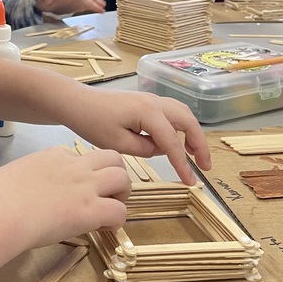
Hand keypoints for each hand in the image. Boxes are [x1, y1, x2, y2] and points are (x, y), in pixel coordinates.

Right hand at [0, 146, 130, 248]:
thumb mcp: (15, 174)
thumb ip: (30, 178)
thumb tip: (29, 192)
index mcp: (53, 156)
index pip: (81, 157)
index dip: (85, 173)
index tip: (77, 190)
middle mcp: (74, 167)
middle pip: (112, 158)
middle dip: (115, 174)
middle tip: (107, 194)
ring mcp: (84, 187)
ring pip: (122, 178)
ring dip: (121, 194)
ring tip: (110, 209)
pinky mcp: (89, 211)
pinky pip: (119, 211)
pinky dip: (116, 220)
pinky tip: (103, 228)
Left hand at [64, 90, 209, 184]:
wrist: (77, 102)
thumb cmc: (92, 121)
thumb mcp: (117, 144)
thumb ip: (145, 149)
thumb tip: (160, 149)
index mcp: (148, 112)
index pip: (172, 142)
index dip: (184, 164)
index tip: (191, 182)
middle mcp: (155, 102)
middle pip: (188, 121)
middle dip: (200, 144)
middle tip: (205, 167)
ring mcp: (151, 99)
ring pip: (183, 114)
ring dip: (192, 133)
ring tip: (195, 156)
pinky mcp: (146, 102)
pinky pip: (172, 113)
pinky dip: (181, 126)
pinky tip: (176, 142)